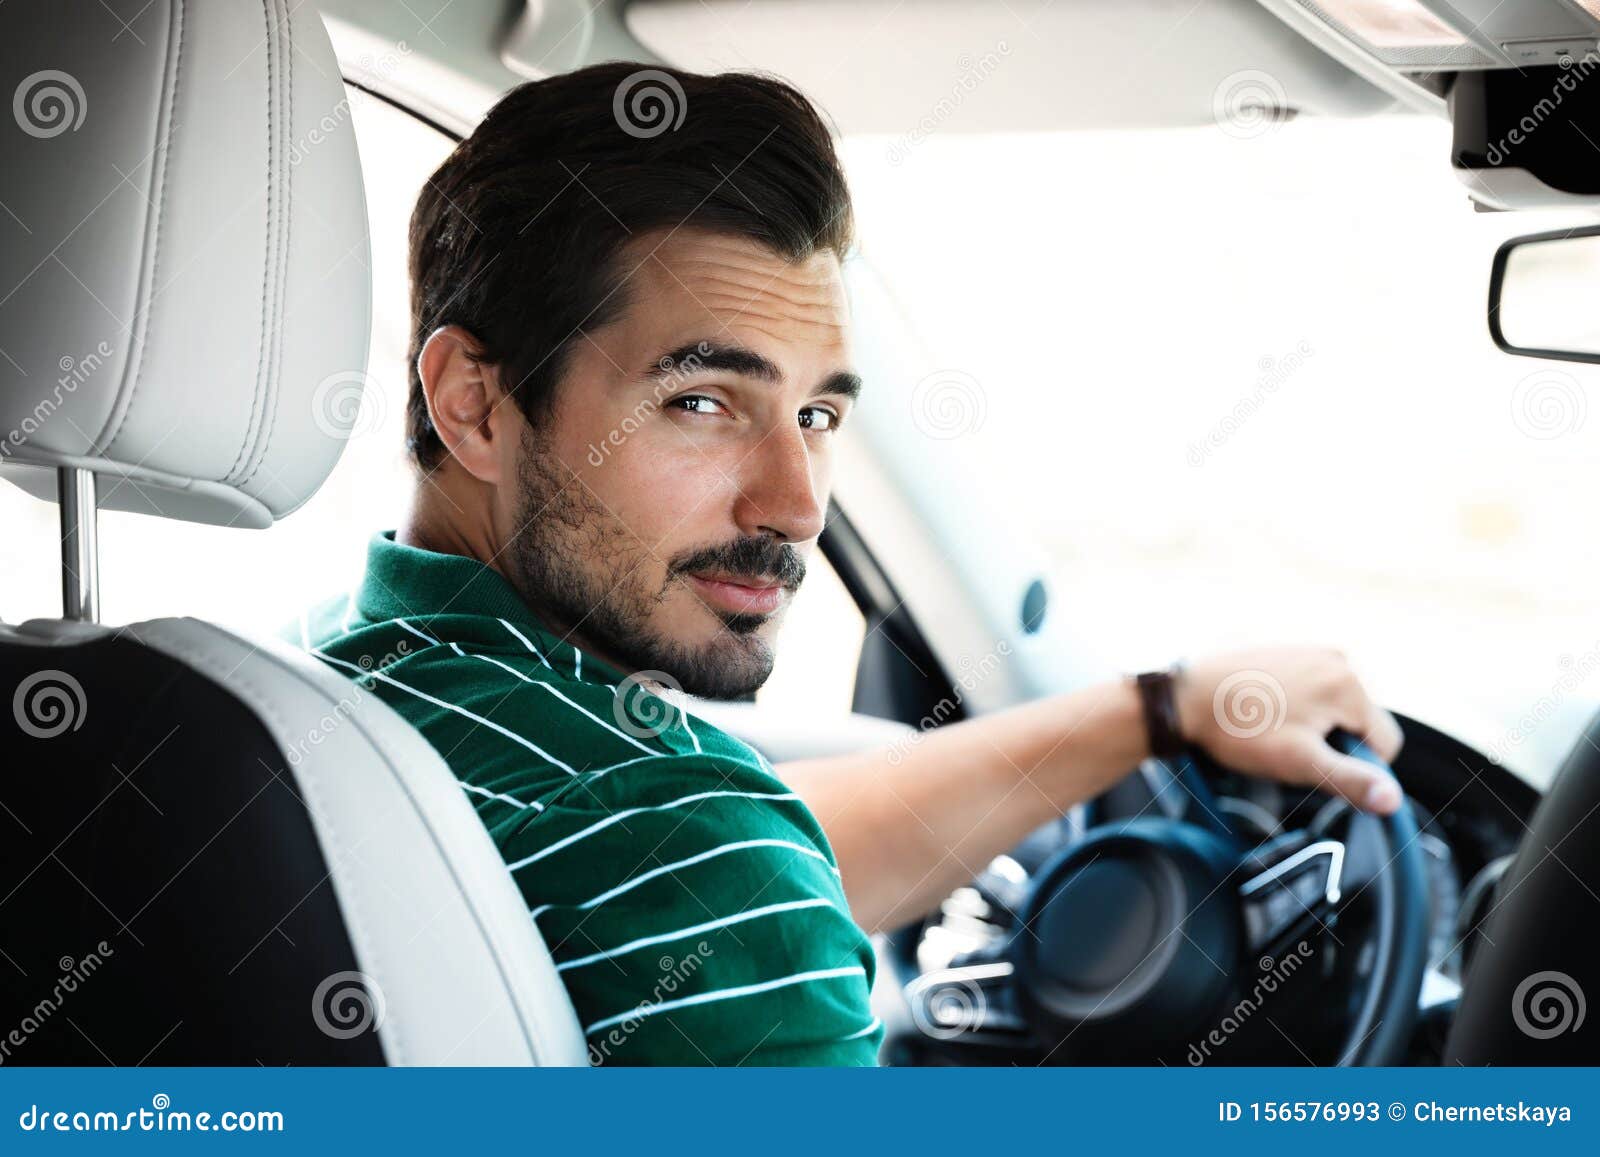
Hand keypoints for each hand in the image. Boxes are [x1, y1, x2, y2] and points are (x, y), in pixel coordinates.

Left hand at [1173, 646, 1404, 813]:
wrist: (1183, 696)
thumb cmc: (1240, 730)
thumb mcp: (1298, 762)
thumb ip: (1350, 780)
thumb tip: (1393, 801)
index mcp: (1347, 684)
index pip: (1386, 743)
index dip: (1357, 766)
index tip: (1315, 766)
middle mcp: (1336, 658)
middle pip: (1360, 721)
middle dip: (1335, 742)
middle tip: (1289, 748)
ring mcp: (1309, 649)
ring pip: (1335, 706)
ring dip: (1316, 724)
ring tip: (1273, 730)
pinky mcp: (1286, 649)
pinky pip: (1310, 687)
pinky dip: (1297, 705)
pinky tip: (1264, 713)